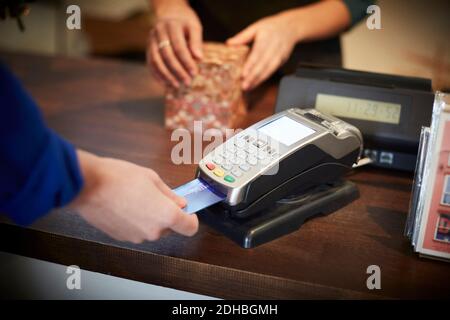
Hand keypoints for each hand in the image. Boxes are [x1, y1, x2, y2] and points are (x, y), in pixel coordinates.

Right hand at [70, 150, 197, 243]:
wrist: (87, 186)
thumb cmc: (118, 178)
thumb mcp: (151, 178)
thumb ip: (169, 194)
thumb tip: (179, 203)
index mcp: (166, 215)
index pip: (190, 228)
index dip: (191, 219)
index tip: (188, 211)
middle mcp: (153, 231)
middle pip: (170, 228)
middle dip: (167, 214)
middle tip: (156, 196)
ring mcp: (136, 236)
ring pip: (152, 229)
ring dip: (150, 217)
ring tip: (136, 197)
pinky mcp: (122, 237)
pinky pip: (136, 230)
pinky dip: (135, 221)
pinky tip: (125, 205)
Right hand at [147, 1, 202, 87]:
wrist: (170, 14)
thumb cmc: (185, 23)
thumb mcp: (194, 27)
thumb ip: (196, 42)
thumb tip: (199, 59)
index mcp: (172, 26)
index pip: (179, 47)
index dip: (187, 62)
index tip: (194, 74)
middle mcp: (159, 32)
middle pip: (167, 55)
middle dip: (177, 71)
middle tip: (187, 82)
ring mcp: (151, 40)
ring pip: (156, 60)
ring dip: (166, 75)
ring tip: (177, 85)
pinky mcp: (148, 47)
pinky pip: (150, 63)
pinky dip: (157, 75)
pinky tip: (166, 83)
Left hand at [227, 12, 299, 89]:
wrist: (290, 27)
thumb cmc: (271, 27)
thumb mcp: (256, 27)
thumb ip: (242, 37)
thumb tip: (229, 43)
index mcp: (266, 39)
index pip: (257, 54)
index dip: (250, 65)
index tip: (243, 74)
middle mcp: (273, 49)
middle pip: (262, 65)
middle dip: (253, 77)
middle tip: (244, 86)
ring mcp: (279, 56)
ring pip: (268, 71)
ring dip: (258, 81)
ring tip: (248, 88)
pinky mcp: (281, 62)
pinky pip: (271, 72)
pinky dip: (263, 79)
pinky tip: (255, 84)